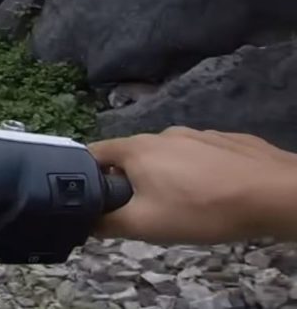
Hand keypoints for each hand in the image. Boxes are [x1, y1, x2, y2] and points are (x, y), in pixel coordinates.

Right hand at [90, 128, 296, 243]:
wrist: (274, 194)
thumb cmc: (202, 208)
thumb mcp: (147, 225)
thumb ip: (108, 223)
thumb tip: (85, 222)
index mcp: (136, 149)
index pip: (93, 154)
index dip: (86, 176)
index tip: (93, 199)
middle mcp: (161, 134)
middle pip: (132, 157)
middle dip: (131, 182)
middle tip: (144, 211)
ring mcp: (196, 134)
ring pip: (167, 156)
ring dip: (165, 177)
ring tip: (184, 204)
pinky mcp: (225, 140)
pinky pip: (198, 156)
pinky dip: (196, 172)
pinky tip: (213, 192)